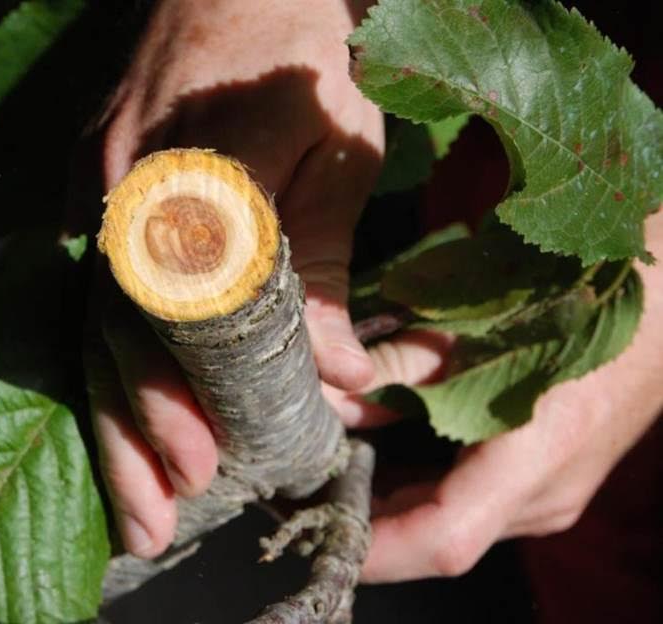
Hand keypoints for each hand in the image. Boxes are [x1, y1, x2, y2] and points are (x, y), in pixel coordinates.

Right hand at [85, 0, 383, 557]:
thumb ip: (327, 260)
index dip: (173, 397)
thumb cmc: (299, 56)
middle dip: (129, 432)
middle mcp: (118, 192)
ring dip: (108, 413)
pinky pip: (89, 294)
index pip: (169, 313)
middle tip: (155, 517)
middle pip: (109, 334)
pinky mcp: (93, 195)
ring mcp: (94, 193)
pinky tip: (117, 414)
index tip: (199, 466)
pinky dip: (104, 362)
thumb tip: (338, 372)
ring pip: (88, 323)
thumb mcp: (337, 150)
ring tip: (137, 493)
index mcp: (183, 176)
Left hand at [354, 211, 662, 581]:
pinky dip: (422, 494)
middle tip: (307, 494)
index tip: (321, 538)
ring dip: (393, 511)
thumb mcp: (472, 330)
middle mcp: (543, 496)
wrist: (658, 305)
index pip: (442, 541)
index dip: (377, 550)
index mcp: (532, 456)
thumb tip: (328, 396)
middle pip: (440, 540)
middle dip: (369, 528)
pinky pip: (472, 507)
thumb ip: (396, 369)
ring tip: (334, 475)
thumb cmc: (567, 302)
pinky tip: (385, 460)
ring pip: (454, 527)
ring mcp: (550, 496)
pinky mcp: (547, 484)